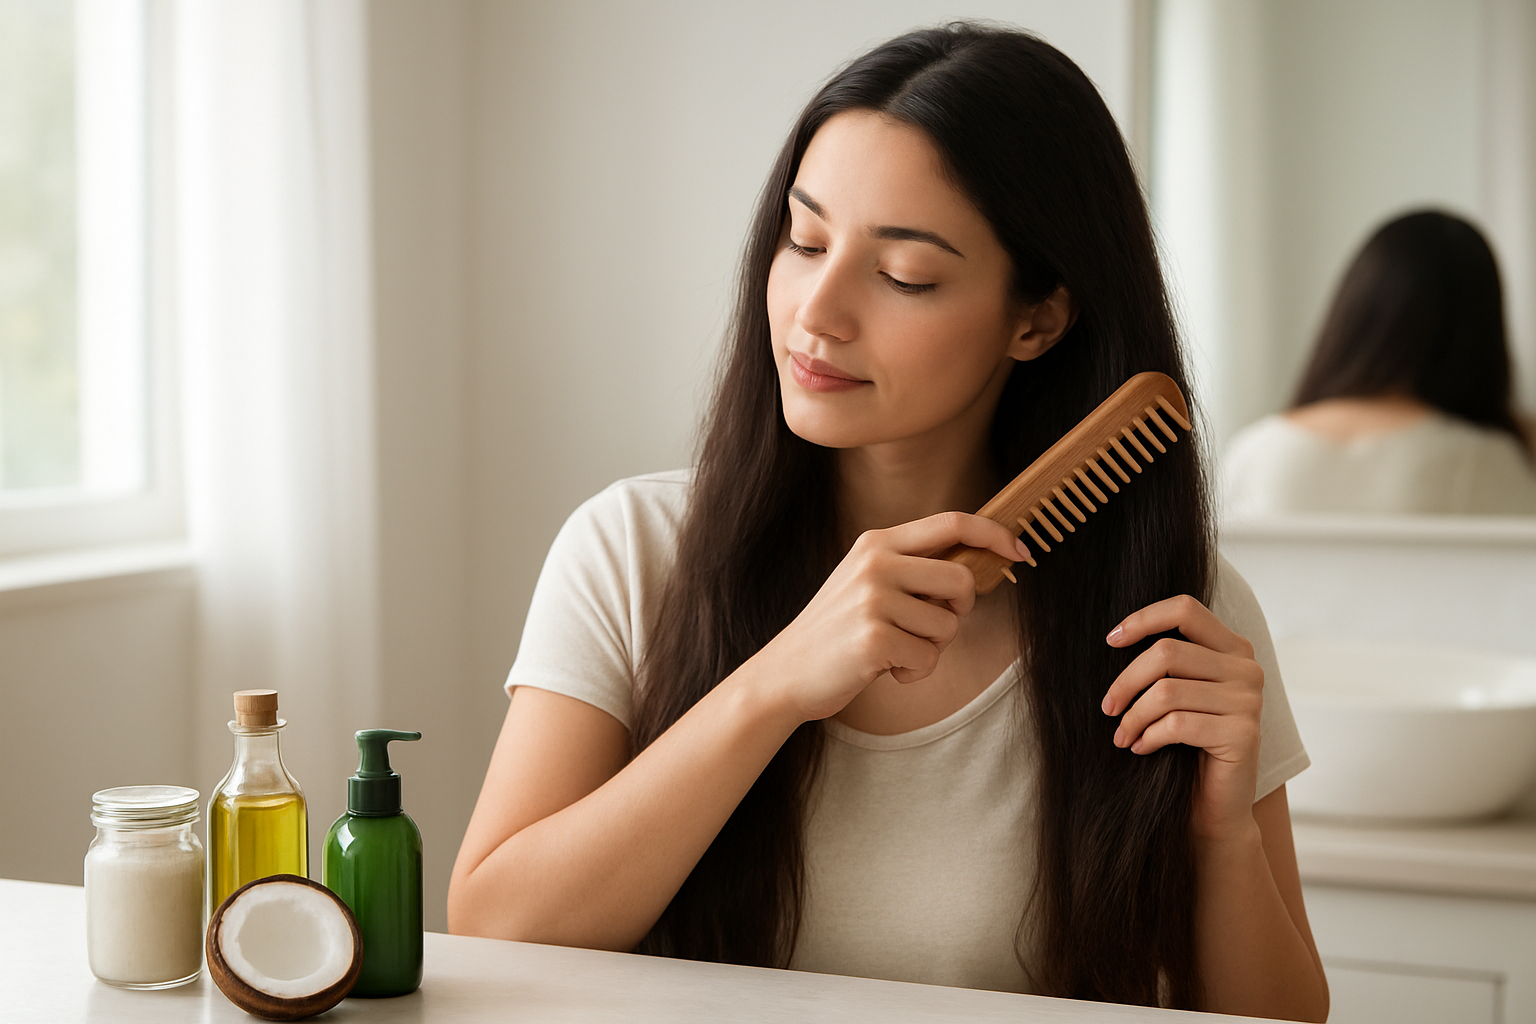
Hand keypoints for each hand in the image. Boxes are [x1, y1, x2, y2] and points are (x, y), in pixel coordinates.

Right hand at [756, 512, 1028, 723]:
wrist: (786, 671)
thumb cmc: (838, 631)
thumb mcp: (868, 583)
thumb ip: (913, 569)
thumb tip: (977, 566)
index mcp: (877, 542)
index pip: (951, 522)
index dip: (994, 533)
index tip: (1021, 550)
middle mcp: (875, 564)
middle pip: (960, 581)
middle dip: (957, 613)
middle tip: (928, 626)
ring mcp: (872, 600)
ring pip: (948, 627)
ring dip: (929, 649)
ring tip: (892, 649)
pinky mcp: (874, 639)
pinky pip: (928, 659)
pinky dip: (913, 672)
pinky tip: (884, 668)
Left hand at [1101, 595, 1264, 842]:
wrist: (1215, 808)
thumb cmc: (1187, 747)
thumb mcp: (1177, 694)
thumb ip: (1165, 662)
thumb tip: (1112, 636)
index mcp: (1233, 648)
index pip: (1185, 609)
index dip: (1143, 618)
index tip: (1110, 640)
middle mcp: (1247, 669)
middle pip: (1167, 652)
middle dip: (1126, 681)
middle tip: (1107, 708)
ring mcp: (1249, 701)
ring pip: (1166, 691)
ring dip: (1132, 716)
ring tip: (1121, 735)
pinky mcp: (1243, 734)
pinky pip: (1176, 725)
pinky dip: (1148, 736)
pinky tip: (1140, 748)